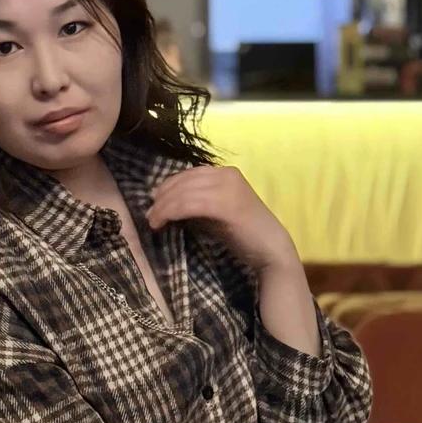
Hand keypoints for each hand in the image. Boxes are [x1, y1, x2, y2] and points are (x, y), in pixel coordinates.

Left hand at [144, 165, 299, 274]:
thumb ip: (196, 202)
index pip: (188, 174)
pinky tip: (162, 223)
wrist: (272, 250)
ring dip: (162, 207)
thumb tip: (165, 203)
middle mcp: (226, 174)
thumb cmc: (243, 234)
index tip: (154, 202)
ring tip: (153, 222)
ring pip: (183, 192)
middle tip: (149, 215)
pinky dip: (170, 213)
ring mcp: (227, 187)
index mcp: (226, 172)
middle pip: (183, 181)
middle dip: (162, 197)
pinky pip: (188, 204)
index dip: (167, 186)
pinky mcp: (224, 204)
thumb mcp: (216, 212)